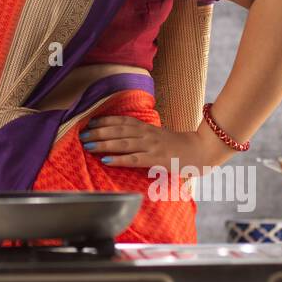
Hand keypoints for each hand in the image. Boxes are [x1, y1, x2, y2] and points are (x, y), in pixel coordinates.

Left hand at [78, 115, 229, 175]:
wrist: (199, 151)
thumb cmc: (176, 146)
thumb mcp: (156, 135)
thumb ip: (140, 134)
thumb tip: (120, 136)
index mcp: (146, 127)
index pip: (121, 121)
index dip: (103, 121)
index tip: (88, 122)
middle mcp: (146, 134)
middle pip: (117, 130)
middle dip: (98, 132)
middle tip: (82, 134)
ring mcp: (151, 146)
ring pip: (122, 143)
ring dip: (103, 143)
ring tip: (87, 145)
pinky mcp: (155, 160)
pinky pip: (134, 159)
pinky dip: (119, 159)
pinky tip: (105, 160)